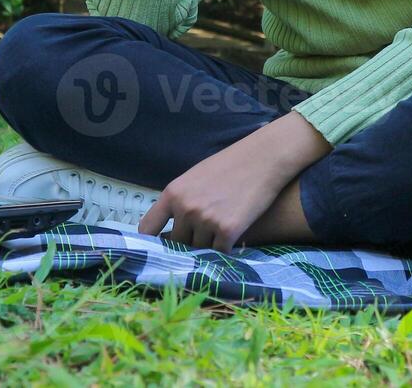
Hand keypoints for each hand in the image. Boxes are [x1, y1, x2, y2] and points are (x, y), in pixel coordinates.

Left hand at [138, 140, 286, 252]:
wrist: (264, 158)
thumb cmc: (231, 165)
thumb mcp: (195, 177)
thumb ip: (180, 201)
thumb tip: (169, 229)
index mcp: (173, 193)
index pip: (147, 228)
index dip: (151, 241)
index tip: (158, 248)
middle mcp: (186, 208)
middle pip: (176, 243)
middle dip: (187, 243)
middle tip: (203, 236)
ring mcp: (206, 220)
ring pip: (199, 250)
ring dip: (208, 246)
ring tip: (221, 231)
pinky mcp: (228, 230)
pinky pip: (219, 252)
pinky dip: (225, 249)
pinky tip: (233, 238)